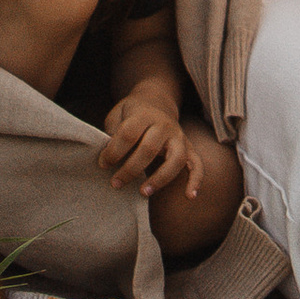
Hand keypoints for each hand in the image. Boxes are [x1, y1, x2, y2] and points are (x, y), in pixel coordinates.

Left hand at [100, 84, 197, 202]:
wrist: (156, 101)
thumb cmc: (131, 114)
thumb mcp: (118, 114)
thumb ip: (113, 133)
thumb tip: (108, 158)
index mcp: (144, 114)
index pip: (128, 134)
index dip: (113, 151)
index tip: (103, 164)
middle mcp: (164, 125)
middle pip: (149, 148)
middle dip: (130, 169)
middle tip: (115, 183)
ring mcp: (178, 136)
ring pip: (176, 158)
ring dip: (160, 178)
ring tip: (143, 192)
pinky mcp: (188, 147)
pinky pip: (196, 164)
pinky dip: (195, 180)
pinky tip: (189, 196)